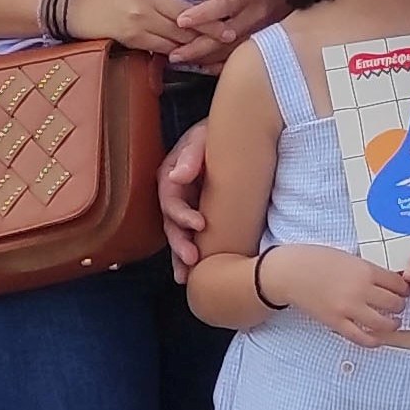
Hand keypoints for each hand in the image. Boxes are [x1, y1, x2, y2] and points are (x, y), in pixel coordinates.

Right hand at [67, 0, 233, 58]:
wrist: (81, 4)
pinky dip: (181, 50)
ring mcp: (140, 17)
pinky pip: (165, 46)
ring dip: (200, 39)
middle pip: (190, 10)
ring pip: (179, 32)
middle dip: (213, 22)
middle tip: (232, 29)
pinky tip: (193, 52)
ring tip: (218, 43)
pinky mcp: (134, 37)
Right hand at [160, 121, 208, 281]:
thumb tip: (177, 176)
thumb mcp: (204, 136)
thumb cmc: (219, 133)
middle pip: (171, 224)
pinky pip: (194, 237)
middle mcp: (176, 194)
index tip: (200, 224)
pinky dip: (192, 255)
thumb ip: (192, 154)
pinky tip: (194, 274)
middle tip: (193, 258)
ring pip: (179, 235)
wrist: (238, 134)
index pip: (170, 200)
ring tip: (187, 276)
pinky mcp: (202, 214)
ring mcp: (188, 206)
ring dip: (181, 255)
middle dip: (179, 242)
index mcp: (171, 176)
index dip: (181, 215)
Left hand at [174, 0, 287, 71]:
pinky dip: (224, 63)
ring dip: (206, 57)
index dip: (202, 13)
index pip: (223, 4)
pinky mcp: (269, 40)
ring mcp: (264, 29)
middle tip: (174, 54)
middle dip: (198, 46)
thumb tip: (194, 3)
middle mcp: (257, 12)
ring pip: (232, 48)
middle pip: (225, 34)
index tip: (180, 20)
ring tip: (182, 61)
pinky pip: (243, 56)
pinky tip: (207, 68)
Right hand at [263, 246, 409, 346]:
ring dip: (393, 323)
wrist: (290, 272)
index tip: (403, 290)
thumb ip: (368, 271)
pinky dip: (374, 340)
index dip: (404, 288)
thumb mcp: (349, 258)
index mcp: (365, 270)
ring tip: (393, 322)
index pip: (398, 284)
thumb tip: (389, 282)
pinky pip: (361, 337)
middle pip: (395, 303)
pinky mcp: (336, 322)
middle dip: (400, 305)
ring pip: (384, 323)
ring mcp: (348, 308)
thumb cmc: (317, 260)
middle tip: (397, 305)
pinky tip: (378, 338)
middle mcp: (360, 290)